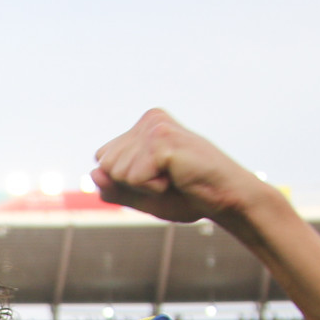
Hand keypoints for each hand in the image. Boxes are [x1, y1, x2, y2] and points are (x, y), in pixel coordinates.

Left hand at [91, 108, 266, 224]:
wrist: (226, 199)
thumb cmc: (188, 196)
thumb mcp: (142, 196)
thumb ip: (114, 188)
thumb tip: (93, 173)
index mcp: (142, 128)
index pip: (103, 161)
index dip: (126, 182)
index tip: (158, 179)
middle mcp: (148, 120)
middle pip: (106, 166)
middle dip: (133, 184)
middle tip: (168, 180)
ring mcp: (155, 126)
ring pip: (117, 173)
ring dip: (145, 186)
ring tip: (174, 177)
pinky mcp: (162, 139)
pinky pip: (134, 178)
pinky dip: (153, 188)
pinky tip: (178, 177)